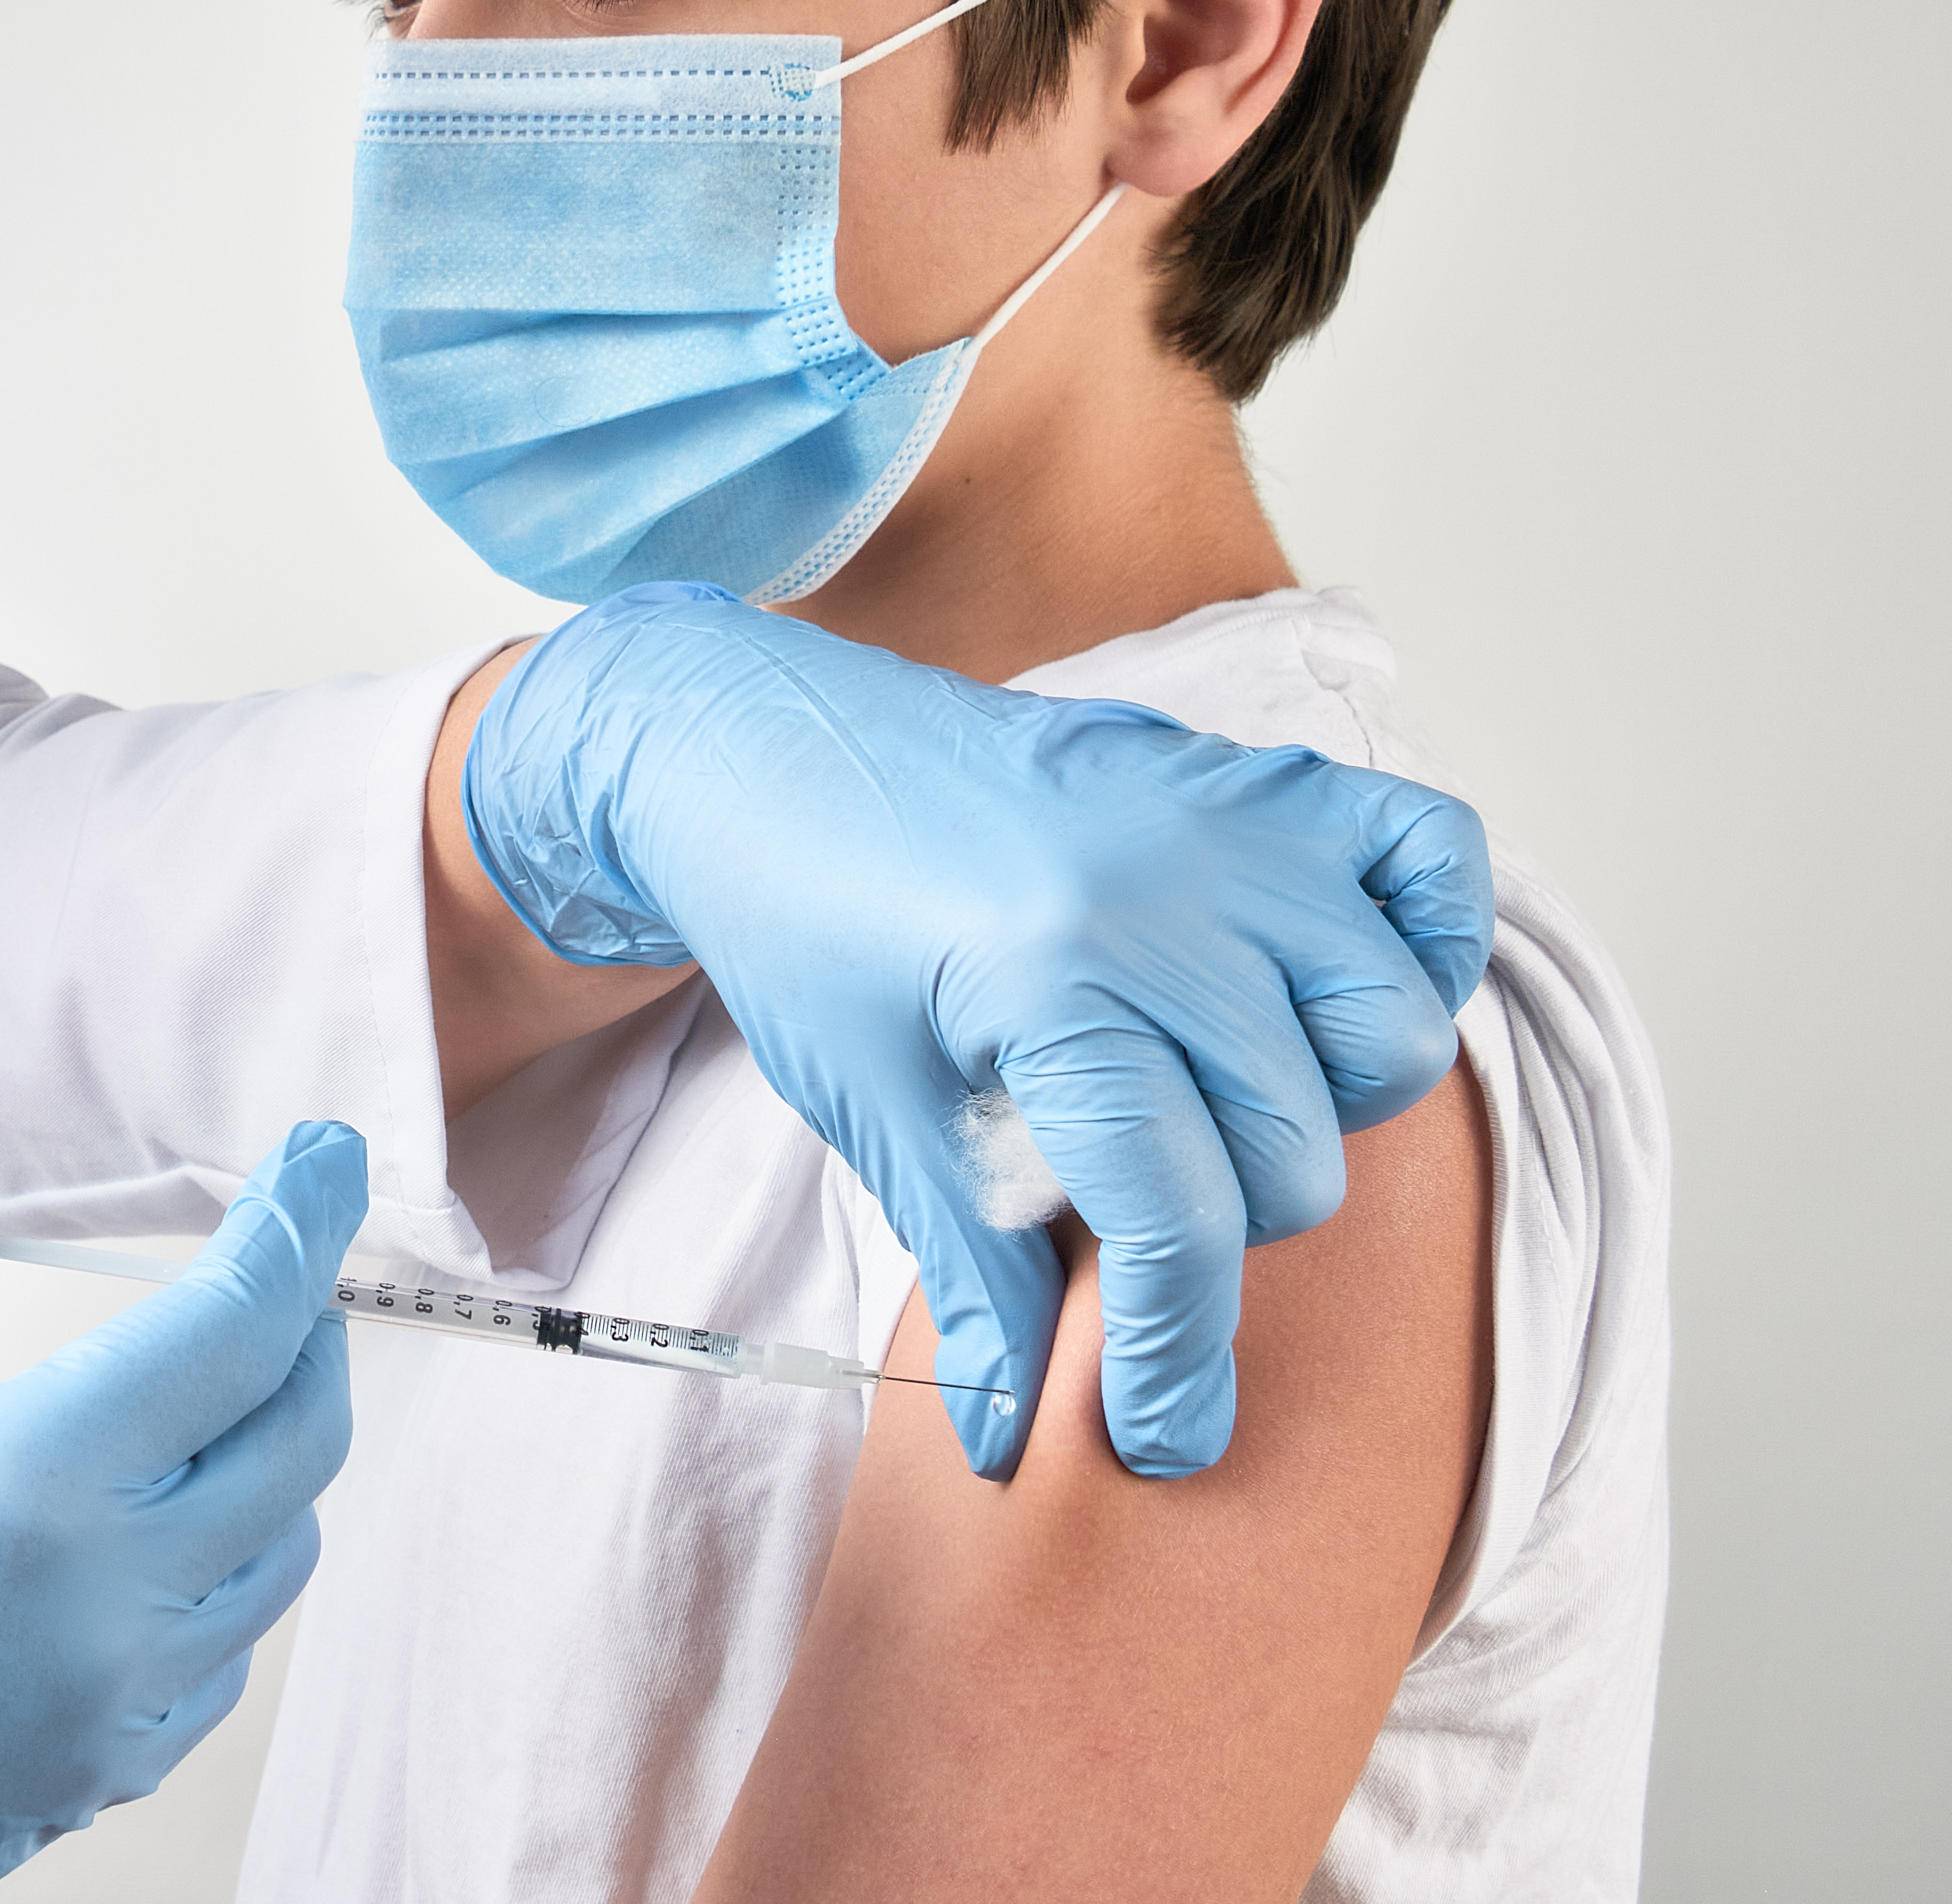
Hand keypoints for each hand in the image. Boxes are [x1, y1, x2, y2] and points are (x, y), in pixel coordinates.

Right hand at [0, 1121, 368, 1903]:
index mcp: (20, 1494)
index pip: (237, 1332)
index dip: (300, 1225)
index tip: (324, 1155)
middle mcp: (99, 1614)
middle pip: (299, 1441)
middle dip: (310, 1326)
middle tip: (283, 1251)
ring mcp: (102, 1717)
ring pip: (280, 1557)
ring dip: (276, 1451)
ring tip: (222, 1375)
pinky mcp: (80, 1786)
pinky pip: (222, 1660)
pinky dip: (231, 1568)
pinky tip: (163, 1517)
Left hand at [464, 585, 1488, 1478]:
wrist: (760, 755)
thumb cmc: (803, 925)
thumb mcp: (877, 1112)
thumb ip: (974, 1275)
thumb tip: (1014, 1437)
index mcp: (1055, 986)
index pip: (1181, 1226)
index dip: (1175, 1362)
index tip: (1163, 1437)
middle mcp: (1166, 897)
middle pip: (1296, 1150)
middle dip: (1226, 1230)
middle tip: (1134, 1218)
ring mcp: (1227, 821)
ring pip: (1389, 1031)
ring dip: (1325, 1103)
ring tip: (1212, 1106)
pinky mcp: (1255, 773)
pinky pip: (1432, 860)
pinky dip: (1419, 941)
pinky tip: (1319, 994)